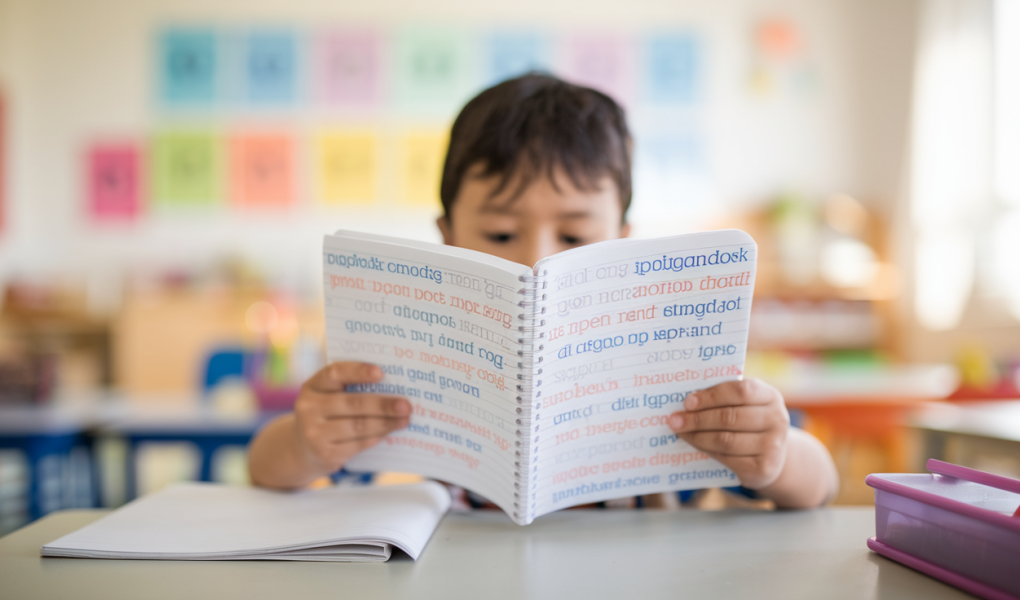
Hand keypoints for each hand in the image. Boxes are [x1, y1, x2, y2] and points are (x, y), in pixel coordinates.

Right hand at [293, 362, 411, 473]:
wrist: (302, 449)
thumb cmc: (326, 415)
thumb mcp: (328, 396)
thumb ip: (351, 388)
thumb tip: (393, 388)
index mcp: (312, 386)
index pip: (334, 373)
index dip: (358, 371)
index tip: (381, 373)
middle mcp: (308, 408)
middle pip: (352, 403)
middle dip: (383, 404)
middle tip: (405, 405)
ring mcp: (314, 433)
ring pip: (358, 425)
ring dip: (385, 422)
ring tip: (404, 419)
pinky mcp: (325, 454)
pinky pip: (358, 444)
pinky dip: (377, 436)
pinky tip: (389, 431)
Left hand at [667, 378, 789, 489]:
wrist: (773, 456)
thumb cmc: (749, 422)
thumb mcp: (745, 405)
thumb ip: (723, 399)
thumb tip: (686, 401)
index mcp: (770, 396)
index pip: (741, 391)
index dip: (712, 396)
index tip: (687, 402)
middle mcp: (777, 419)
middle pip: (730, 417)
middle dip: (697, 418)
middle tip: (674, 419)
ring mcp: (773, 446)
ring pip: (725, 440)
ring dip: (696, 436)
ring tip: (679, 432)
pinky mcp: (764, 469)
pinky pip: (727, 458)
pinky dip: (706, 450)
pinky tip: (693, 444)